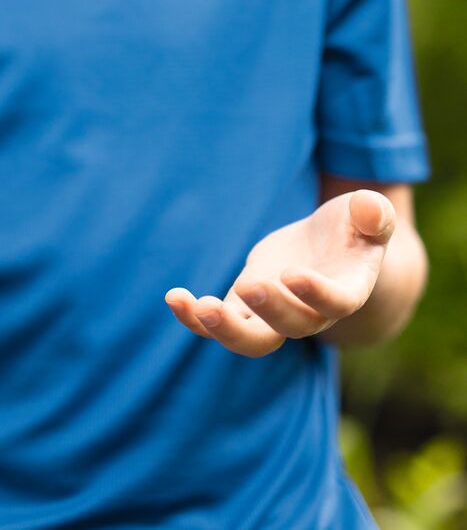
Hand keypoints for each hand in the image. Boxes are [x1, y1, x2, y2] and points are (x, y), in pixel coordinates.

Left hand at [165, 189, 395, 356]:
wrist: (333, 248)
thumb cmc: (355, 227)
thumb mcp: (369, 214)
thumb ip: (374, 214)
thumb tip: (369, 208)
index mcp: (347, 289)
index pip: (336, 302)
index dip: (316, 294)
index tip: (293, 274)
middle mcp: (310, 311)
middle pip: (289, 328)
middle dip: (269, 311)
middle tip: (249, 286)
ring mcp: (274, 313)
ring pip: (251, 339)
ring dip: (224, 328)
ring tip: (199, 306)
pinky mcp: (245, 305)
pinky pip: (218, 323)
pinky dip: (194, 317)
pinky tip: (174, 298)